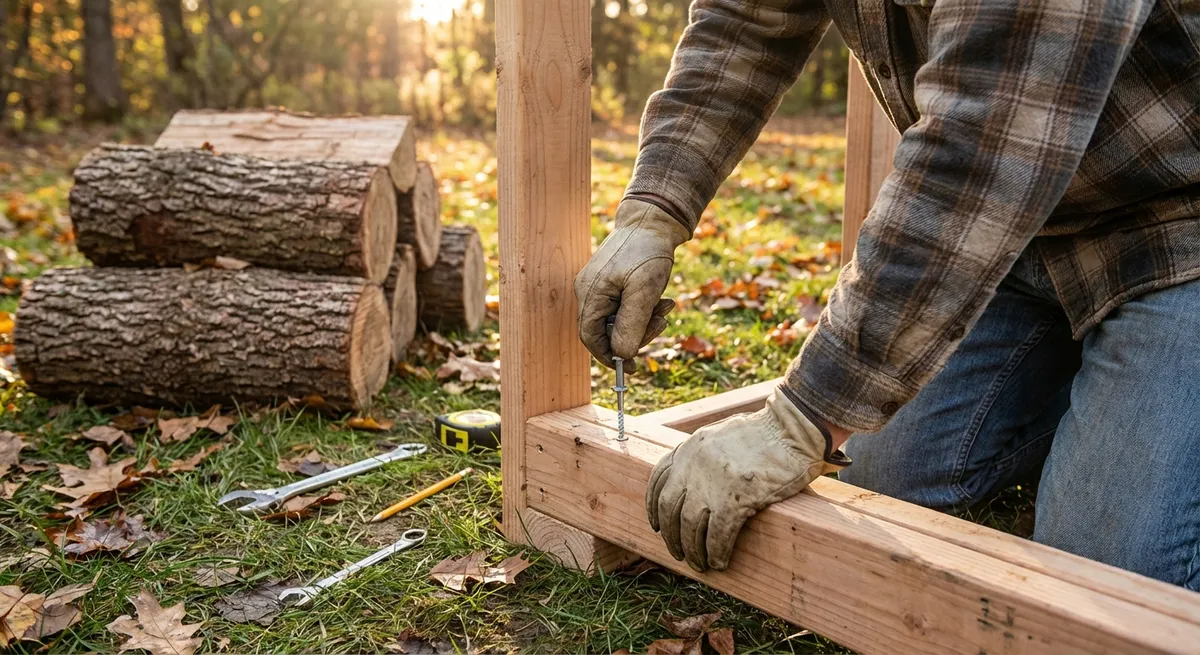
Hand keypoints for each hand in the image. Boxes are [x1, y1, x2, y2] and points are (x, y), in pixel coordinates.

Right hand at [575, 199, 690, 367]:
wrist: (653, 220)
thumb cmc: (648, 252)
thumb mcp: (645, 290)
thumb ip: (631, 324)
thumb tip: (622, 354)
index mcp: (591, 293)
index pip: (590, 338)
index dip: (609, 356)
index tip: (632, 366)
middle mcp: (588, 291)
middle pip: (604, 331)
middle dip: (635, 334)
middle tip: (662, 323)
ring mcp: (597, 286)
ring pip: (616, 320)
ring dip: (643, 321)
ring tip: (666, 306)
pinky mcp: (609, 283)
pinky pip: (622, 307)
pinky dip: (642, 309)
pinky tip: (661, 299)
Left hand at [646, 388, 850, 571]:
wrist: (793, 428)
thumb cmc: (766, 432)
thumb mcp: (722, 435)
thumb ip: (704, 455)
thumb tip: (696, 481)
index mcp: (689, 447)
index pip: (658, 481)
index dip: (654, 507)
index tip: (657, 524)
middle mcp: (693, 464)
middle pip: (670, 508)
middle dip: (672, 535)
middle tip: (678, 552)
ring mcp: (713, 482)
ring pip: (690, 526)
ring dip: (692, 550)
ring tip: (699, 563)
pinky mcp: (736, 499)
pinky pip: (717, 534)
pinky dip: (716, 551)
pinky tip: (720, 562)